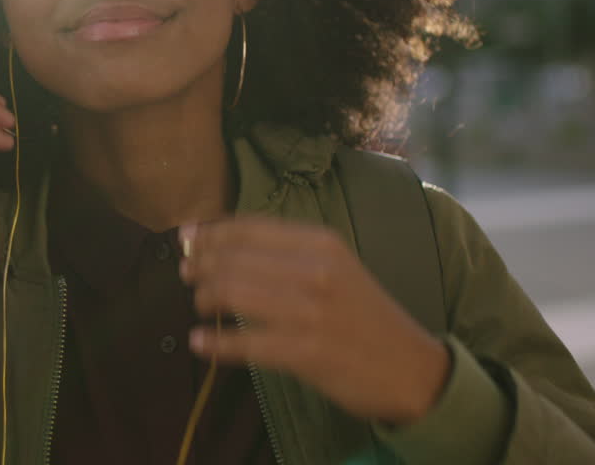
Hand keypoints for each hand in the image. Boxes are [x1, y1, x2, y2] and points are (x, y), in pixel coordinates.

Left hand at [178, 217, 450, 425]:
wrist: (409, 367)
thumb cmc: (363, 315)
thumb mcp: (336, 267)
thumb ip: (287, 253)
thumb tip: (221, 238)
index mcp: (322, 242)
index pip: (250, 227)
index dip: (210, 232)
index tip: (185, 237)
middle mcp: (316, 270)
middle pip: (234, 258)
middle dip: (201, 265)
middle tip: (187, 275)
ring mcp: (310, 311)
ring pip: (233, 294)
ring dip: (205, 299)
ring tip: (199, 306)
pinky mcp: (306, 352)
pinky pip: (244, 344)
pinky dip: (215, 344)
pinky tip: (199, 343)